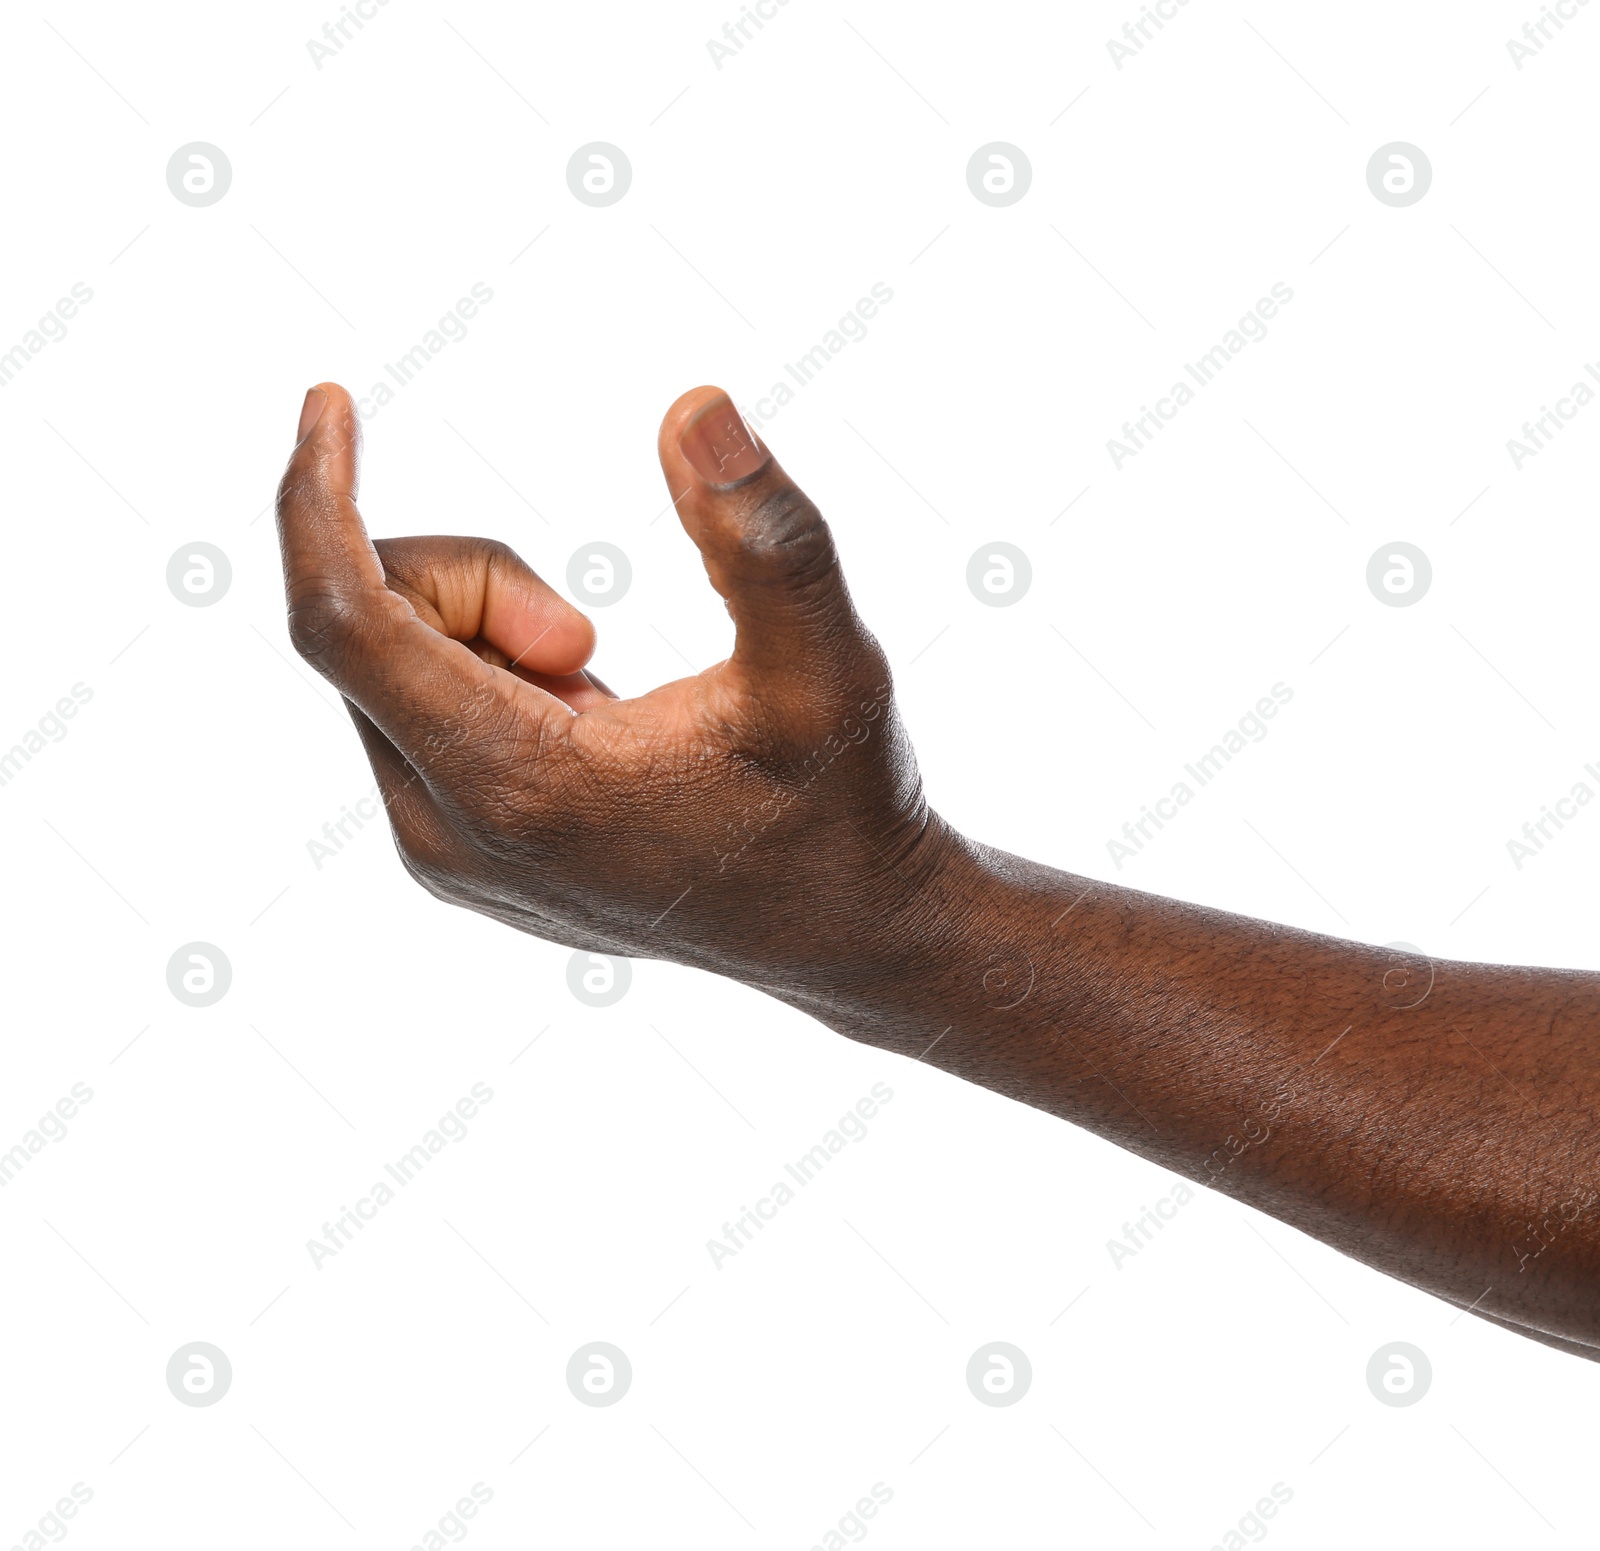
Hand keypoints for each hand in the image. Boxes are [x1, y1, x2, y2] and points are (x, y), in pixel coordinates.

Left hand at [275, 383, 947, 1000]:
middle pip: (369, 632)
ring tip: (602, 688)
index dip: (318, 500)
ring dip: (485, 628)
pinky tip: (584, 722)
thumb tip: (694, 407)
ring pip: (389, 670)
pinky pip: (415, 713)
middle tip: (592, 629)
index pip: (346, 622)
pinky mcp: (457, 853)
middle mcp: (448, 835)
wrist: (841, 933)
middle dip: (474, 580)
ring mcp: (445, 854)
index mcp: (517, 787)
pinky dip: (485, 671)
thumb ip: (765, 540)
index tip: (329, 402)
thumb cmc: (839, 806)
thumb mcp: (830, 670)